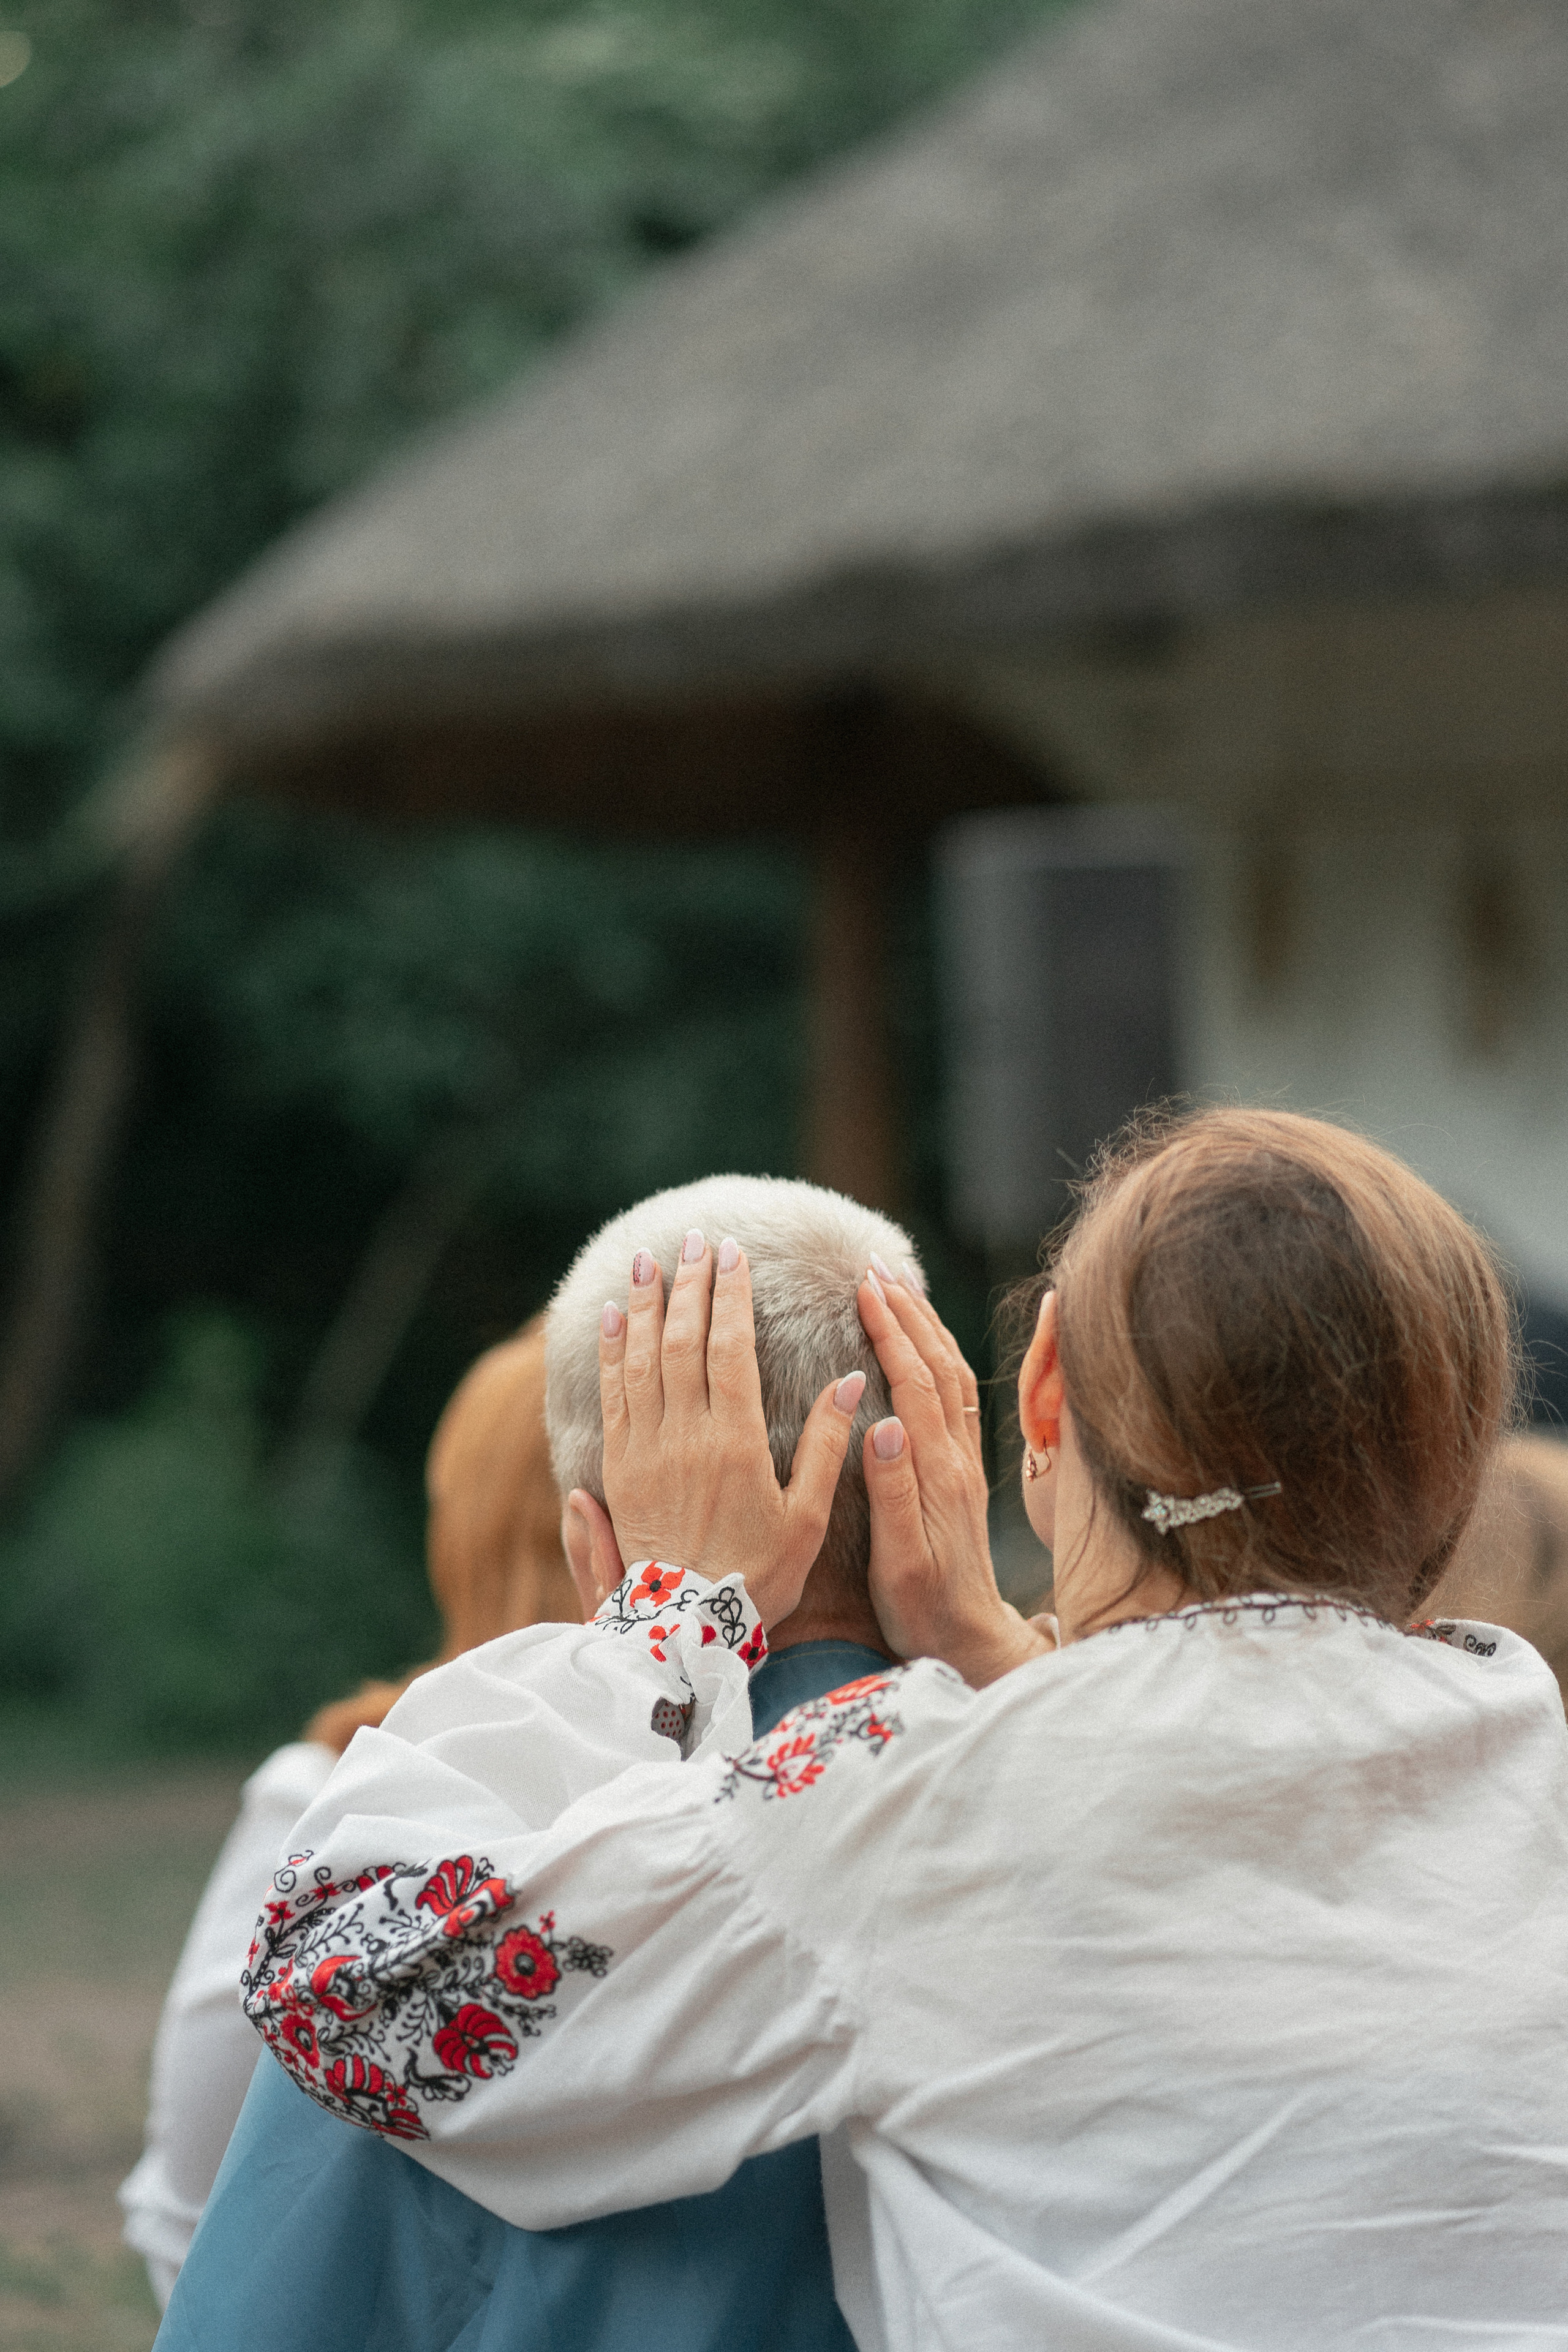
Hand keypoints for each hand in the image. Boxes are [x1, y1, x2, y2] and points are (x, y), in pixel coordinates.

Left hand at [598, 1232, 865, 1627]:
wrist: (686, 1627)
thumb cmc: (759, 1575)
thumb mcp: (808, 1517)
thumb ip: (826, 1445)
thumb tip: (850, 1377)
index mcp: (736, 1441)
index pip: (731, 1348)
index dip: (730, 1295)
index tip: (732, 1253)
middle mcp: (685, 1436)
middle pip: (682, 1340)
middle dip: (688, 1284)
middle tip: (693, 1239)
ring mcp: (645, 1450)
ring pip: (641, 1359)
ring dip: (643, 1305)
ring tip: (647, 1261)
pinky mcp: (619, 1468)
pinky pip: (612, 1395)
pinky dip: (612, 1350)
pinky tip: (612, 1319)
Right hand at [858, 1271, 1050, 1687]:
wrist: (973, 1641)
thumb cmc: (925, 1609)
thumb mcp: (902, 1562)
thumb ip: (894, 1493)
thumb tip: (884, 1424)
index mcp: (939, 1474)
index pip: (916, 1385)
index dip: (891, 1333)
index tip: (863, 1289)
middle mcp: (958, 1459)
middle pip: (939, 1367)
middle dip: (907, 1312)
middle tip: (872, 1268)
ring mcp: (966, 1463)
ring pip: (952, 1376)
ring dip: (926, 1326)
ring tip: (896, 1287)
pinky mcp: (965, 1472)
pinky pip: (958, 1397)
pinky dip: (940, 1355)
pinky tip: (923, 1341)